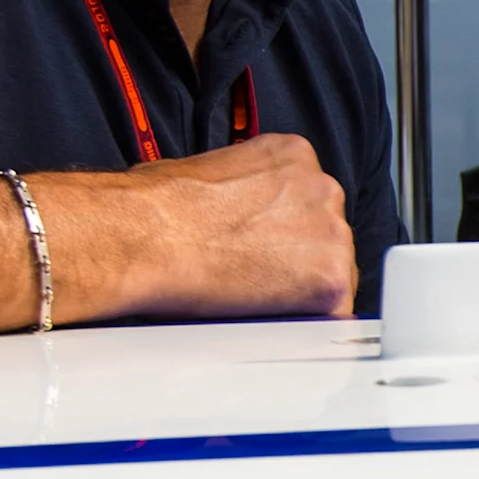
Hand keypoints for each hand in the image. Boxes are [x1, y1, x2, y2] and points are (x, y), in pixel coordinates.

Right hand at [44, 133, 357, 321]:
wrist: (145, 238)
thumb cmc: (156, 208)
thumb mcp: (210, 171)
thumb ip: (245, 190)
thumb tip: (237, 214)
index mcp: (294, 155)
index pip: (309, 203)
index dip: (287, 234)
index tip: (267, 251)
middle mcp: (322, 187)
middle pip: (326, 237)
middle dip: (298, 261)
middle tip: (257, 281)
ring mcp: (332, 232)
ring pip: (333, 273)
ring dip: (303, 291)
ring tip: (254, 300)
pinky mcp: (330, 277)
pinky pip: (333, 312)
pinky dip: (309, 322)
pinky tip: (271, 320)